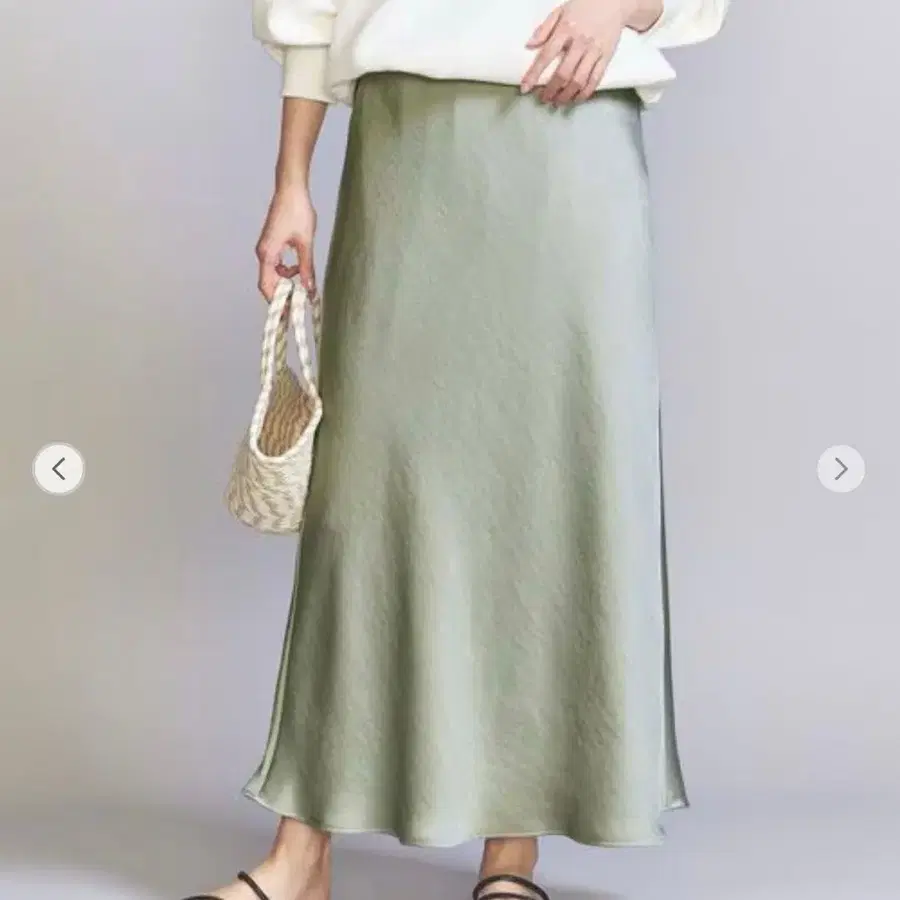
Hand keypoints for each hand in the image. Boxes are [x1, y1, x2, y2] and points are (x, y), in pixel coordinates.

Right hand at [255, 186, 317, 302]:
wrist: (291, 188)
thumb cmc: (297, 211)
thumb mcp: (305, 243)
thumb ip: (306, 268)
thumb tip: (309, 289)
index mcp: (267, 254)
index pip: (267, 286)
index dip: (276, 302)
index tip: (287, 315)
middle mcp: (263, 252)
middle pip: (268, 282)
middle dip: (282, 295)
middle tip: (298, 305)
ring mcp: (266, 247)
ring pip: (273, 273)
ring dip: (286, 281)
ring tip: (303, 284)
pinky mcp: (271, 243)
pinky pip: (276, 264)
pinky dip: (286, 270)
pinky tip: (299, 268)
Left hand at [521, 0, 639, 105]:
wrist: (615, 0)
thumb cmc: (584, 5)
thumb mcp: (561, 10)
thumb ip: (545, 28)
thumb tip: (529, 45)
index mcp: (565, 29)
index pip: (546, 56)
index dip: (534, 74)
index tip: (525, 89)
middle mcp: (580, 42)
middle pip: (563, 73)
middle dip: (551, 90)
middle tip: (544, 99)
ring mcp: (594, 50)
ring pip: (579, 80)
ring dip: (567, 95)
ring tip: (558, 102)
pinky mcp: (606, 56)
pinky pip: (595, 79)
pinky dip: (585, 93)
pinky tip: (576, 99)